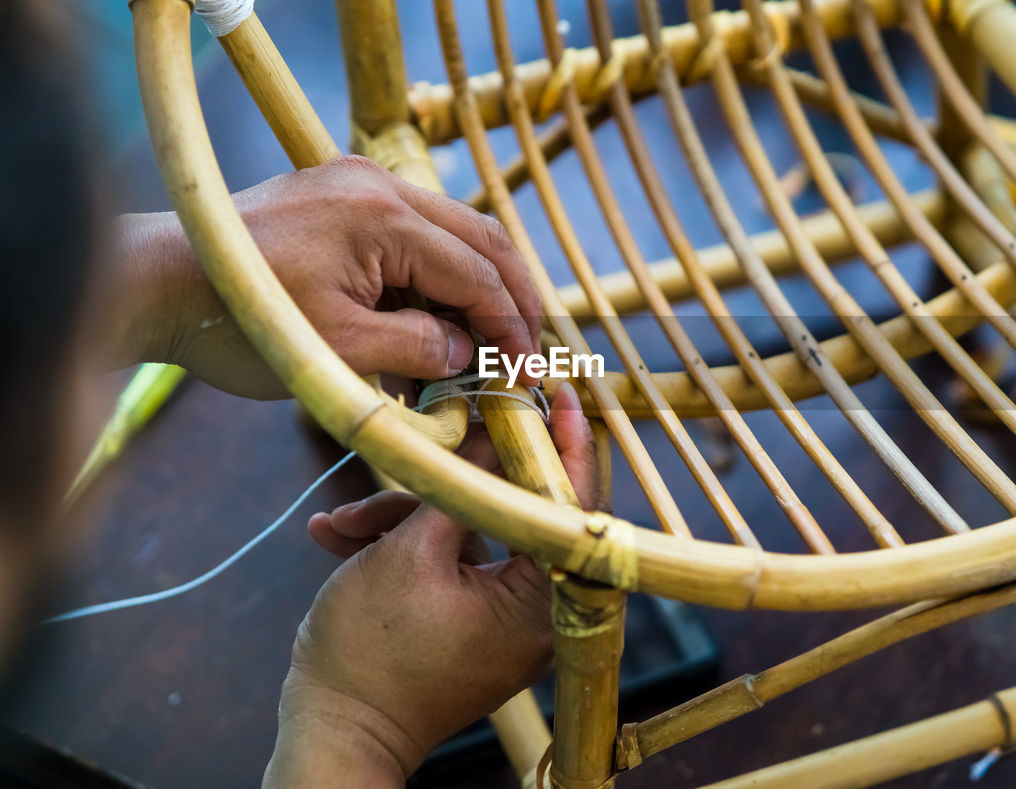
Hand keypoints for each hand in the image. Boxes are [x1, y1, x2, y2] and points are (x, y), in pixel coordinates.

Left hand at [116, 156, 541, 397]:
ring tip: (487, 340)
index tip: (527, 372)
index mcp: (382, 215)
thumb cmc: (241, 320)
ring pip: (450, 231)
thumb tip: (468, 353)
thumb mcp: (340, 350)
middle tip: (527, 350)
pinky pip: (412, 232)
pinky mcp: (340, 195)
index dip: (510, 326)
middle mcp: (377, 183)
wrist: (158, 283)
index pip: (476, 271)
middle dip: (511, 297)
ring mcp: (357, 182)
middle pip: (480, 237)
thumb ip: (419, 348)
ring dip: (475, 285)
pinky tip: (437, 316)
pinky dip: (435, 274)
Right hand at [263, 385, 597, 786]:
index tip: (561, 392)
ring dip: (406, 518)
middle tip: (443, 429)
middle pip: (516, 512)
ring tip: (343, 522)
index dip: (566, 441)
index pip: (572, 503)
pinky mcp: (474, 625)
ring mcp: (506, 622)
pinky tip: (341, 538)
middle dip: (453, 478)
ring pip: (472, 534)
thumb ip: (460, 486)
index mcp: (542, 603)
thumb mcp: (411, 552)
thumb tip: (494, 431)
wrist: (331, 734)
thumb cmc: (368, 653)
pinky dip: (405, 547)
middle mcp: (538, 615)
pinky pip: (454, 564)